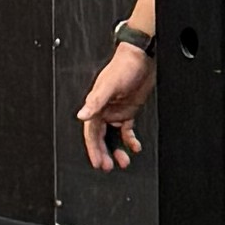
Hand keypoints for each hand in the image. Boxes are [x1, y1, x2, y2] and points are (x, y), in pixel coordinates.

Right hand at [76, 41, 155, 170]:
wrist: (143, 56)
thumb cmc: (124, 66)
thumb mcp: (109, 85)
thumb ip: (95, 101)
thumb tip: (81, 116)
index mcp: (96, 105)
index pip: (91, 133)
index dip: (93, 149)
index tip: (97, 163)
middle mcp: (105, 110)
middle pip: (101, 137)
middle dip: (103, 153)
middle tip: (107, 167)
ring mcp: (117, 110)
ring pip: (113, 136)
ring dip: (117, 149)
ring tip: (123, 161)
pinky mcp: (129, 109)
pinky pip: (127, 130)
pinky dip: (131, 140)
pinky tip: (136, 147)